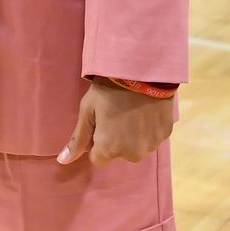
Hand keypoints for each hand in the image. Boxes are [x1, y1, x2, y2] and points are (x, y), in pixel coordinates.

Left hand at [57, 78, 173, 166]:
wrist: (141, 69)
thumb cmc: (109, 88)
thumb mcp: (88, 110)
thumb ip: (78, 138)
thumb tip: (63, 161)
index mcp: (110, 149)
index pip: (98, 158)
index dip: (97, 139)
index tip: (100, 121)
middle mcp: (132, 154)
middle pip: (119, 152)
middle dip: (116, 138)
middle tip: (117, 112)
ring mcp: (152, 144)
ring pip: (137, 145)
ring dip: (134, 134)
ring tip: (132, 109)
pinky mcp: (166, 134)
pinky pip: (153, 136)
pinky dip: (148, 127)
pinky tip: (146, 108)